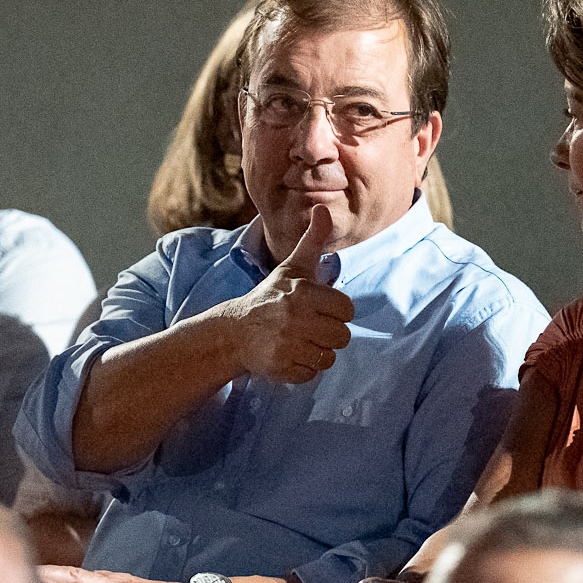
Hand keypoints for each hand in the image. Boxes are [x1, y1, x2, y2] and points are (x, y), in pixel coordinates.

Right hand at [225, 205, 355, 384]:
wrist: (235, 331)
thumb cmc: (271, 297)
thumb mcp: (292, 267)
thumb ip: (313, 240)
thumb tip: (322, 208)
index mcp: (303, 293)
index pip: (347, 310)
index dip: (335, 311)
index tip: (317, 309)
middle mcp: (295, 319)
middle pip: (342, 336)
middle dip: (328, 334)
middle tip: (308, 328)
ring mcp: (287, 345)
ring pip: (328, 357)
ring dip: (316, 352)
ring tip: (298, 342)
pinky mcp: (280, 367)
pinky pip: (311, 374)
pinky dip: (302, 368)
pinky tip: (289, 355)